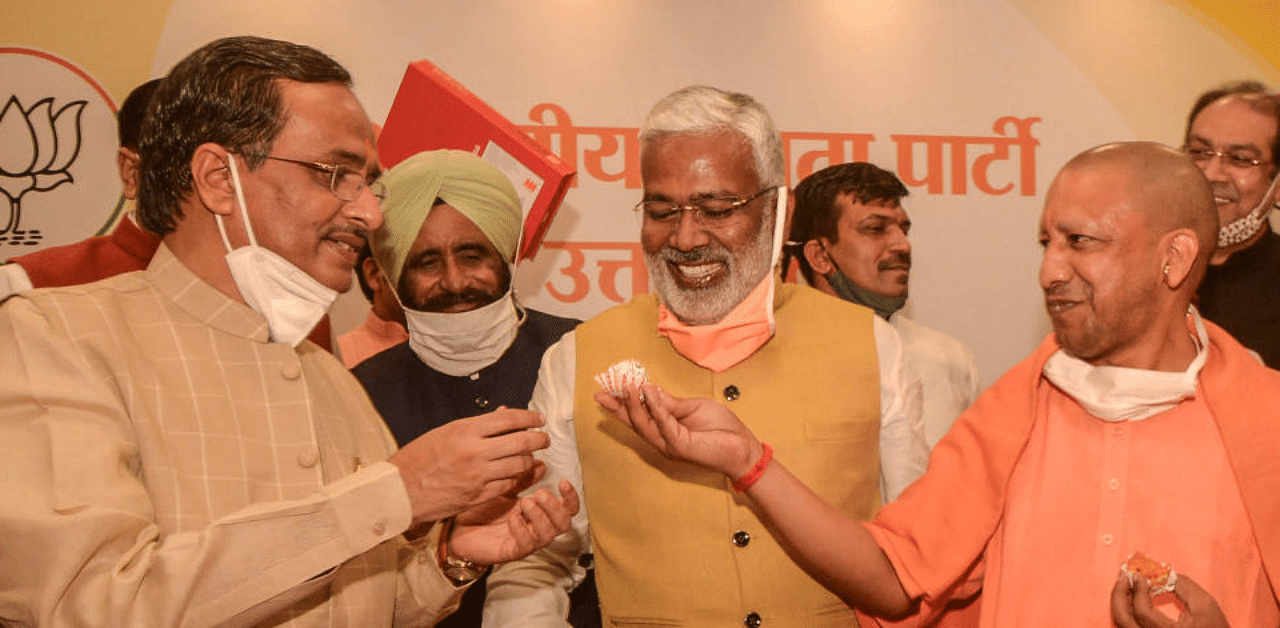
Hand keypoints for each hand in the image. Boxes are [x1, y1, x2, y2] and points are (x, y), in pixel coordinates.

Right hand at [390, 408, 549, 523]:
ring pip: (518, 466)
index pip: (508, 419)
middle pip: (521, 443)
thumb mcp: (445, 432)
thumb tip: (503, 416)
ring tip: (531, 457)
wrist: (399, 491)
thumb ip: (476, 426)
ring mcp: (477, 476)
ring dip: (529, 460)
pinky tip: (516, 475)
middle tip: (544, 439)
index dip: (530, 418)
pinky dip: (515, 479)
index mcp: (465, 431)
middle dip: (539, 440)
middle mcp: (474, 452)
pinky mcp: (477, 496)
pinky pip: (507, 486)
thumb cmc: (418, 458)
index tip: (539, 419)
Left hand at [449, 480, 579, 564]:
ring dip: (540, 518)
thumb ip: (523, 479)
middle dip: (555, 508)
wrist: (457, 527)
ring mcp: (526, 541)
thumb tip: (541, 465)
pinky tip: (513, 519)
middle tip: (540, 494)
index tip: (563, 482)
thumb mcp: (504, 489)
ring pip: (547, 536)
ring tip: (525, 503)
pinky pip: (526, 546)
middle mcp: (537, 528)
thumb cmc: (483, 508)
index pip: (567, 508)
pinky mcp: (511, 552)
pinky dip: (522, 531)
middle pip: (563, 524)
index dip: (571, 497)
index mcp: (540, 512)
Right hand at [596, 383, 762, 479]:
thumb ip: (670, 403)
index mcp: (664, 430)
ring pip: (645, 425)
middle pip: (634, 423)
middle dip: (617, 407)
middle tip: (602, 392)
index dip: (620, 404)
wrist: (742, 446)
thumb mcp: (691, 408)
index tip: (605, 391)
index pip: (637, 416)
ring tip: (627, 385)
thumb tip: (649, 390)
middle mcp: (663, 440)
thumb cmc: (720, 428)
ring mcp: (670, 445)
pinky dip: (656, 409)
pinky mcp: (682, 447)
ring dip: (634, 405)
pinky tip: (649, 394)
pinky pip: (665, 426)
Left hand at [1111, 571, 1230, 627]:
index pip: (1142, 613)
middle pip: (1123, 621)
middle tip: (1123, 576)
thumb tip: (1158, 571)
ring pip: (1122, 625)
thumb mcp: (1205, 605)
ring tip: (1123, 583)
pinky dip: (1126, 611)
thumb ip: (1182, 585)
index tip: (1138, 575)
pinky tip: (1129, 597)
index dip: (1138, 591)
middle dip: (1118, 595)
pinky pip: (1129, 626)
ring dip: (1120, 602)